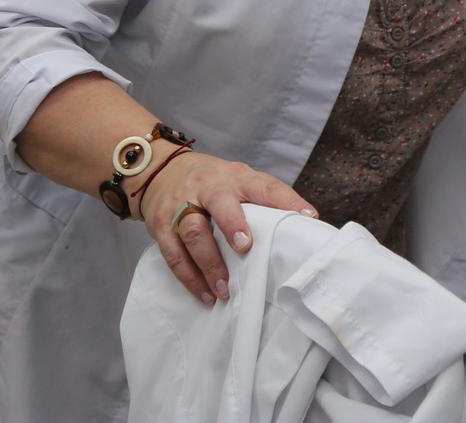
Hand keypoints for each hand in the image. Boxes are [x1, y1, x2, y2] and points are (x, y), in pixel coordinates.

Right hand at [136, 149, 315, 303]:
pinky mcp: (162, 226)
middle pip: (220, 203)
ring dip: (210, 263)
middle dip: (232, 224)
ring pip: (194, 232)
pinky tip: (205, 293)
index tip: (307, 217)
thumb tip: (304, 222)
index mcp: (235, 177)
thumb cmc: (211, 182)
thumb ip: (265, 198)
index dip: (286, 200)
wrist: (158, 172)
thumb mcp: (239, 180)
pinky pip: (174, 253)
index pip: (264, 185)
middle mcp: (208, 187)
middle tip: (245, 247)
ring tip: (224, 288)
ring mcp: (182, 206)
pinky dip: (189, 276)